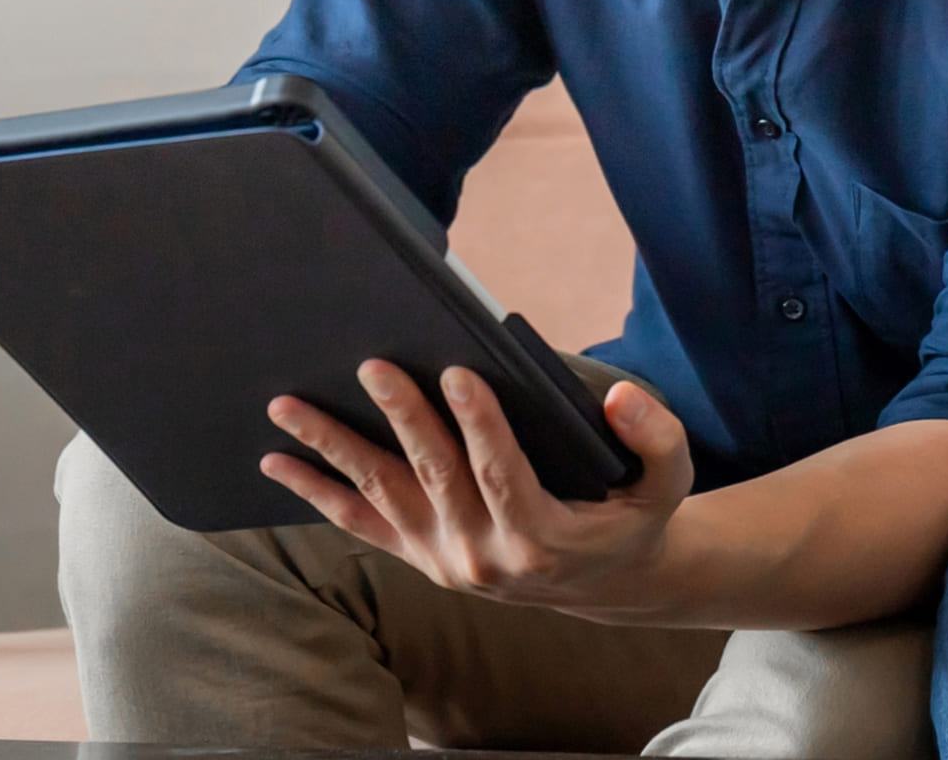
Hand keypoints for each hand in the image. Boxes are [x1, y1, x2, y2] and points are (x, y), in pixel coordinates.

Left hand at [261, 362, 692, 616]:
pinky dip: (317, 493)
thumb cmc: (635, 514)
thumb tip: (617, 400)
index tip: (458, 372)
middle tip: (373, 364)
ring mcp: (443, 561)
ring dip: (334, 448)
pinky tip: (278, 464)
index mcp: (542, 539)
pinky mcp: (420, 557)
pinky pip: (361, 524)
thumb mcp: (669, 479)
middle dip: (402, 416)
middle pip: (434, 476)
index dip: (480, 425)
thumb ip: (656, 436)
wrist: (606, 582)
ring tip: (290, 405)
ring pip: (383, 495)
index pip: (501, 475)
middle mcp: (483, 558)